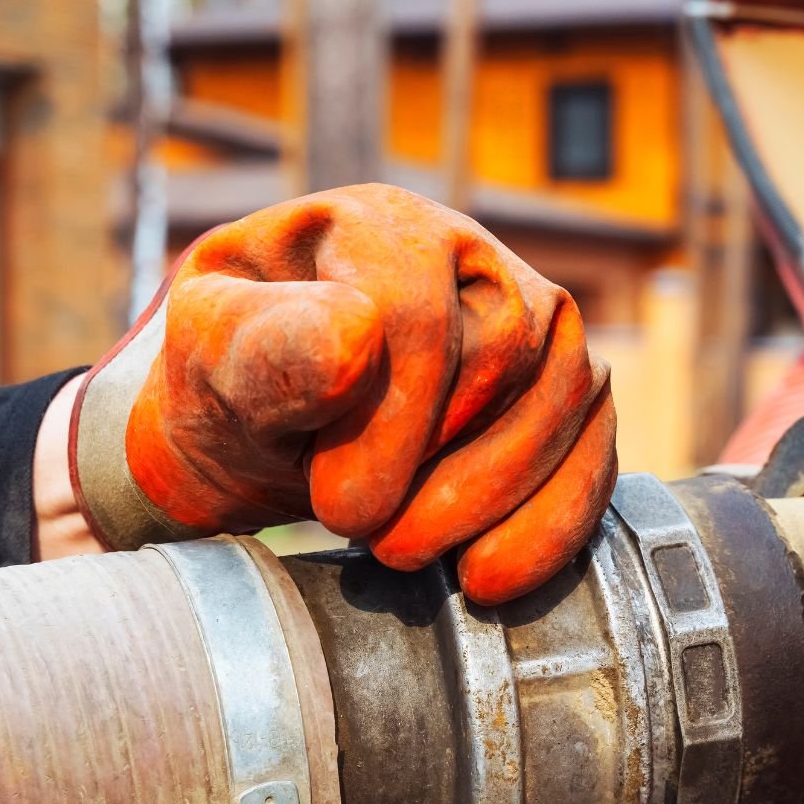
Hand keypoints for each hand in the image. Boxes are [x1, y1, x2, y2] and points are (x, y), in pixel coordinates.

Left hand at [68, 183, 616, 604]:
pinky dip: (550, 524)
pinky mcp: (566, 389)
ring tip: (407, 553)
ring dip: (494, 500)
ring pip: (564, 399)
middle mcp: (469, 254)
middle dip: (442, 469)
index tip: (336, 507)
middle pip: (506, 352)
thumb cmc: (229, 386)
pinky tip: (487, 577)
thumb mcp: (209, 363)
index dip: (390, 425)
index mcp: (377, 226)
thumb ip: (262, 348)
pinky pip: (594, 448)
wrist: (257, 433)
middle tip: (369, 538)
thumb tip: (353, 342)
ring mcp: (532, 317)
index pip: (420, 314)